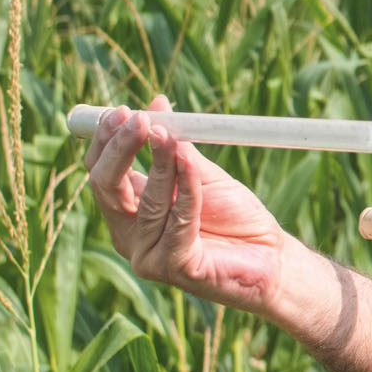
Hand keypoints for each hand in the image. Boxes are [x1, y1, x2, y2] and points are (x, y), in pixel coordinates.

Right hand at [83, 97, 286, 311]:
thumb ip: (177, 146)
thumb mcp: (201, 174)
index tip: (121, 110)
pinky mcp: (174, 268)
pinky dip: (187, 187)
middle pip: (106, 187)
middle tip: (139, 117)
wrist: (271, 255)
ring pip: (147, 200)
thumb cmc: (233, 215)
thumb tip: (157, 103)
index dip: (105, 141)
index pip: (100, 173)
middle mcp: (128, 236)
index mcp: (128, 212)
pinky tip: (190, 161)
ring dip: (162, 162)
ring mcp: (147, 256)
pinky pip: (178, 220)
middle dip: (121, 148)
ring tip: (174, 135)